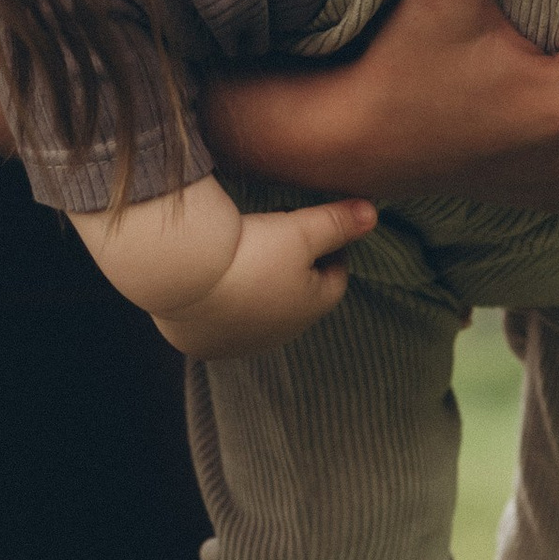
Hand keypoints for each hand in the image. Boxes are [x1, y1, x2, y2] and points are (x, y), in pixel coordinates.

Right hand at [157, 197, 377, 359]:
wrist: (186, 277)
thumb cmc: (252, 251)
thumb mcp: (302, 229)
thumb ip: (339, 221)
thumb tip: (372, 213)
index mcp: (313, 307)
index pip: (336, 277)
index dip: (331, 248)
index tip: (317, 226)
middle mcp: (282, 333)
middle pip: (299, 298)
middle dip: (296, 271)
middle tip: (279, 236)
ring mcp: (242, 344)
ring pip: (261, 313)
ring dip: (260, 290)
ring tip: (245, 257)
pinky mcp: (208, 346)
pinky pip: (224, 325)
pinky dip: (225, 307)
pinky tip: (214, 285)